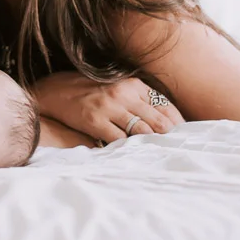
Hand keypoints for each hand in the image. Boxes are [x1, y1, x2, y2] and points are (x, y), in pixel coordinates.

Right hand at [29, 72, 183, 145]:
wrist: (54, 91)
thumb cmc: (90, 91)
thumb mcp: (118, 87)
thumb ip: (140, 100)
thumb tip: (167, 123)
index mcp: (133, 84)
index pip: (166, 106)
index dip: (178, 124)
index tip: (185, 137)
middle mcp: (124, 93)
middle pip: (159, 122)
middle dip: (169, 139)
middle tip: (176, 152)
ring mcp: (109, 107)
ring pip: (142, 132)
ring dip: (150, 145)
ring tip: (158, 156)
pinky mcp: (95, 120)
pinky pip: (119, 140)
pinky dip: (127, 149)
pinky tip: (131, 154)